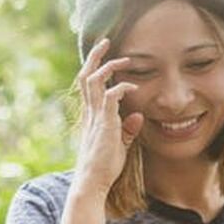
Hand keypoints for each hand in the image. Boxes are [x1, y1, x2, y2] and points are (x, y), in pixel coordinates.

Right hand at [74, 38, 143, 196]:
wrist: (92, 183)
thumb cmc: (104, 168)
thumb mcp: (119, 145)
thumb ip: (127, 129)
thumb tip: (138, 115)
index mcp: (91, 116)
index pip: (88, 85)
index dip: (94, 67)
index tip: (105, 56)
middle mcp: (90, 113)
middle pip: (85, 75)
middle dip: (95, 56)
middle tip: (105, 41)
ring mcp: (95, 117)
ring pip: (94, 80)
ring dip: (108, 65)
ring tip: (123, 58)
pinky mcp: (104, 123)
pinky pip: (110, 95)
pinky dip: (122, 87)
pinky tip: (135, 87)